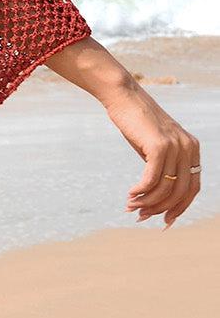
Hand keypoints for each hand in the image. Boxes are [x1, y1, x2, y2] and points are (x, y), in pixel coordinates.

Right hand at [103, 78, 200, 229]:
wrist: (124, 97)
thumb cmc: (136, 123)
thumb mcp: (155, 146)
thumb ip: (162, 167)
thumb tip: (158, 198)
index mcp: (192, 148)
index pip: (192, 188)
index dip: (179, 207)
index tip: (165, 220)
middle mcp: (188, 147)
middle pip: (180, 191)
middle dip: (160, 208)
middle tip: (141, 216)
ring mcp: (176, 146)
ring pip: (165, 187)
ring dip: (147, 202)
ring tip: (130, 206)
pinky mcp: (159, 145)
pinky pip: (152, 178)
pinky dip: (141, 191)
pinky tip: (130, 194)